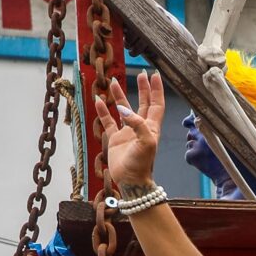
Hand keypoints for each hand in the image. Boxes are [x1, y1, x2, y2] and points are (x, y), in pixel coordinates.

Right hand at [94, 71, 165, 194]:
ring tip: (113, 82)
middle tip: (141, 74)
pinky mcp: (115, 139)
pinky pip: (108, 121)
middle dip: (143, 89)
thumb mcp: (146, 143)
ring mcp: (127, 132)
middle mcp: (140, 127)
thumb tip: (124, 109)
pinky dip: (103, 111)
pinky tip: (98, 100)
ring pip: (123, 109)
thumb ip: (137, 124)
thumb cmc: (142, 164)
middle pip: (143, 103)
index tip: (154, 75)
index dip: (156, 90)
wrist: (131, 181)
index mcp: (152, 127)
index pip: (156, 104)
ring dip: (119, 96)